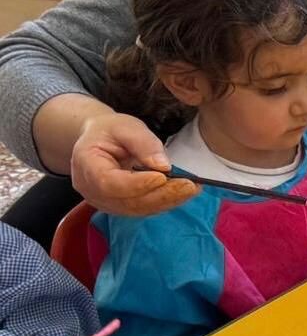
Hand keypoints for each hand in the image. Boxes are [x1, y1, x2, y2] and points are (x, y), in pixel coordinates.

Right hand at [70, 113, 198, 215]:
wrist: (100, 140)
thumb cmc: (111, 130)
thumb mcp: (126, 127)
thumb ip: (143, 143)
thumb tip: (164, 166)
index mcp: (86, 166)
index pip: (109, 183)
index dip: (137, 184)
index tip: (163, 177)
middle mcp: (91, 190)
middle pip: (126, 201)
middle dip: (161, 195)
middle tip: (189, 185)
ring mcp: (104, 202)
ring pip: (137, 209)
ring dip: (167, 201)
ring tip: (191, 189)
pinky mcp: (119, 206)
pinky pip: (142, 209)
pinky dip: (164, 202)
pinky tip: (183, 192)